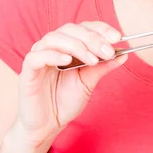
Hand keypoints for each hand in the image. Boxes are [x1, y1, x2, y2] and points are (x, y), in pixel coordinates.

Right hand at [16, 21, 125, 146]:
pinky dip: (53, 55)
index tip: (118, 37)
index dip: (101, 29)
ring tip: (92, 60)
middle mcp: (53, 47)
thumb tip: (124, 54)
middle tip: (107, 51)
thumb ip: (103, 67)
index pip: (84, 28)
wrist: (48, 125)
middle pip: (71, 30)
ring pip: (55, 38)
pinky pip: (37, 56)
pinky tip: (68, 61)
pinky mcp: (28, 70)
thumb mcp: (89, 82)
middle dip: (92, 38)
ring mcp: (39, 56)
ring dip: (77, 46)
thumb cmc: (66, 101)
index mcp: (68, 46)